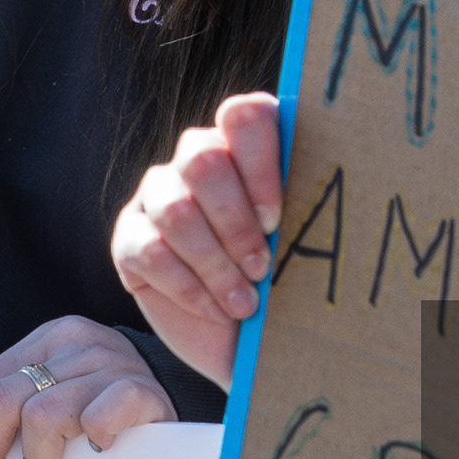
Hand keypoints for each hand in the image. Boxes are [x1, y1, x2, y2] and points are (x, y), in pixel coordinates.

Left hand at [0, 315, 170, 458]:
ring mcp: (113, 365)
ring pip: (46, 414)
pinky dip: (91, 437)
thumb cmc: (109, 406)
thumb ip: (21, 409)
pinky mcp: (143, 392)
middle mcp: (80, 344)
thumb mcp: (61, 393)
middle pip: (8, 399)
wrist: (179, 400)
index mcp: (52, 339)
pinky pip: (102, 415)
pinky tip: (94, 456)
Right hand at [111, 91, 280, 388]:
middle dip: (235, 223)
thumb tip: (328, 190)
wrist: (246, 342)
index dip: (259, 166)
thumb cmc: (283, 285)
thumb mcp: (302, 245)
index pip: (244, 117)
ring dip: (215, 264)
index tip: (276, 219)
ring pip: (176, 210)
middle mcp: (197, 158)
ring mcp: (157, 195)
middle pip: (202, 160)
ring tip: (244, 302)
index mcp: (246, 144)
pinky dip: (189, 288)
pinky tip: (216, 309)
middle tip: (260, 268)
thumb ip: (306, 208)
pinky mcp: (129, 238)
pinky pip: (149, 252)